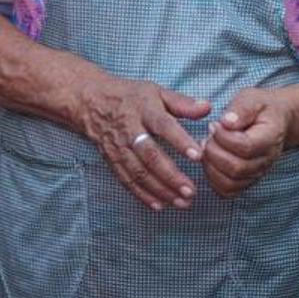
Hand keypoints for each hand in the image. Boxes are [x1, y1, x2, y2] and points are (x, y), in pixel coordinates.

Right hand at [76, 73, 208, 210]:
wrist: (90, 101)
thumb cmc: (130, 97)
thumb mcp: (155, 92)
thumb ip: (182, 103)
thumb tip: (208, 108)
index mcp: (144, 110)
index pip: (163, 126)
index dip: (180, 141)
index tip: (198, 156)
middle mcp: (129, 129)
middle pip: (149, 155)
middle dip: (170, 175)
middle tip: (191, 190)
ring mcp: (118, 146)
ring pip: (138, 171)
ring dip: (160, 189)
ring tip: (182, 202)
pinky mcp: (111, 159)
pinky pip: (126, 179)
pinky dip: (142, 195)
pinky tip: (159, 205)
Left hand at [199, 88, 291, 197]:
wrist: (275, 122)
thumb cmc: (260, 109)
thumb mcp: (252, 99)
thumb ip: (241, 109)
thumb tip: (226, 122)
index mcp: (269, 138)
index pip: (246, 147)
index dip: (224, 137)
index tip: (215, 124)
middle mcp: (265, 161)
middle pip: (236, 168)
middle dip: (213, 151)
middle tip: (208, 135)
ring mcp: (256, 174)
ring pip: (229, 183)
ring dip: (210, 165)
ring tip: (207, 146)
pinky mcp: (245, 181)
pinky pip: (226, 190)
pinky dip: (212, 178)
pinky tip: (210, 159)